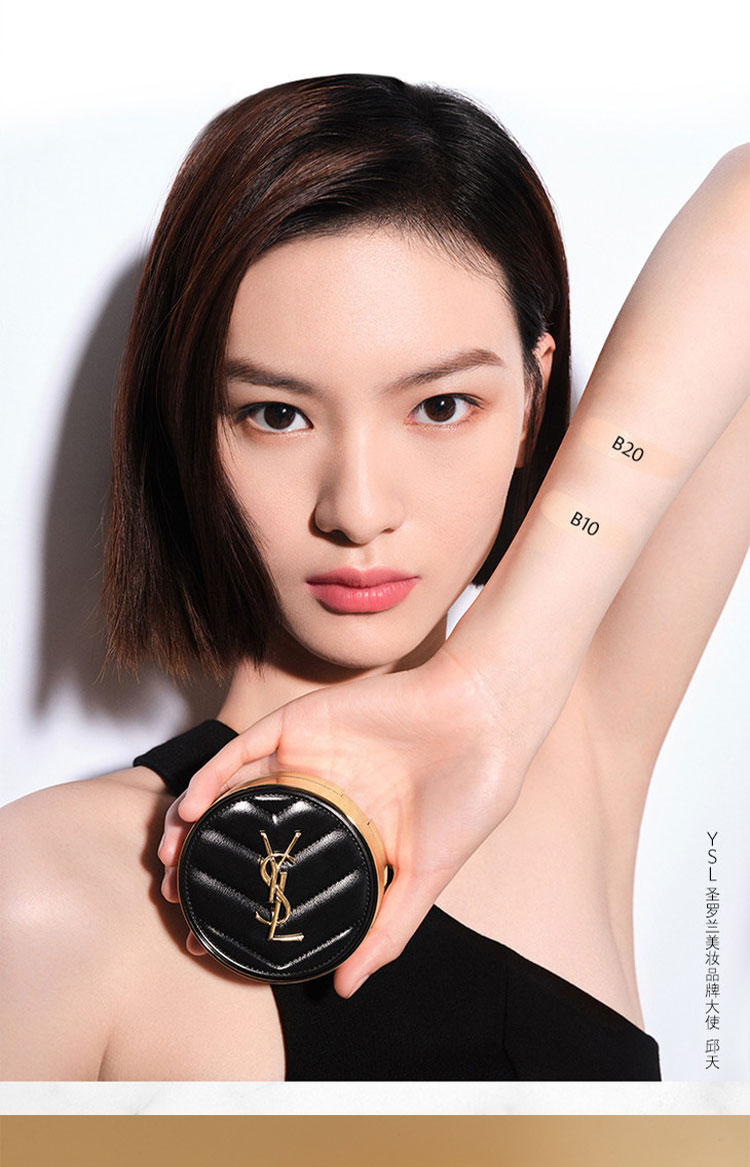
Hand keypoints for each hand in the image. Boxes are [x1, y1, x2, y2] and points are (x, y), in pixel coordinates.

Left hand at [158, 647, 527, 995]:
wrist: (487, 721)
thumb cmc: (468, 795)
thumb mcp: (428, 875)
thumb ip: (387, 929)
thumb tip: (343, 989)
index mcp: (343, 831)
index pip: (278, 872)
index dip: (239, 902)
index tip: (207, 939)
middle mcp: (316, 793)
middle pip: (241, 831)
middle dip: (201, 864)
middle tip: (176, 900)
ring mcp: (306, 757)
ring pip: (229, 790)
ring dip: (191, 824)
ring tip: (170, 862)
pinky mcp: (300, 723)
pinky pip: (243, 750)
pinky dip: (212, 777)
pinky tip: (193, 810)